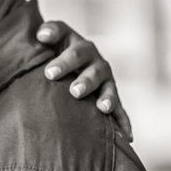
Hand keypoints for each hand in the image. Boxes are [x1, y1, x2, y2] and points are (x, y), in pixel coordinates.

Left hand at [36, 21, 133, 141]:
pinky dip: (123, 123)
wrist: (70, 62)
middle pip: (93, 71)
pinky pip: (120, 111)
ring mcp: (105, 81)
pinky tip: (127, 138)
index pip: (74, 50)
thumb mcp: (53, 40)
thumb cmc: (55, 51)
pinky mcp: (111, 97)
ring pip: (108, 89)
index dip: (64, 60)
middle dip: (85, 81)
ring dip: (107, 98)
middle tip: (74, 92)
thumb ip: (49, 32)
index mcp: (80, 48)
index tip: (49, 73)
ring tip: (102, 108)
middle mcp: (96, 63)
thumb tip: (42, 34)